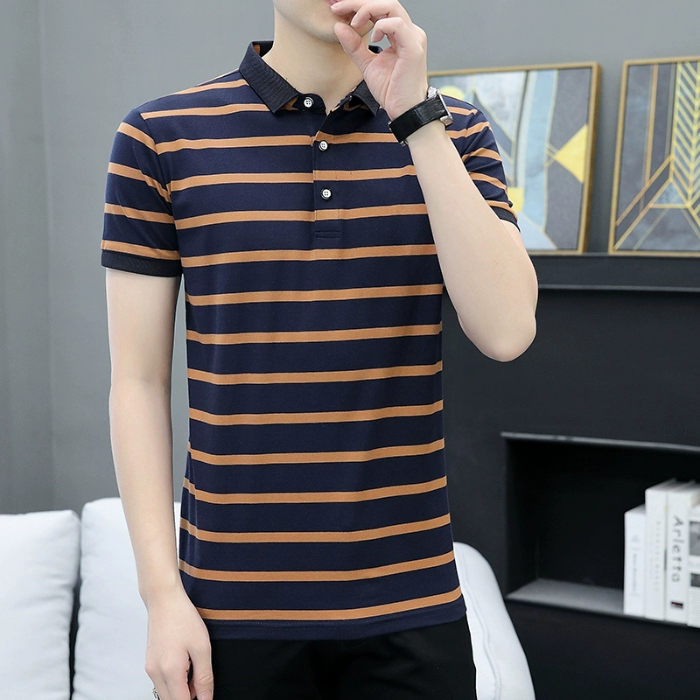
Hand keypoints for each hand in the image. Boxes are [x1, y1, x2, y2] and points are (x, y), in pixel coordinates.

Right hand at [145, 587, 214, 699]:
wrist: (164, 599)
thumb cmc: (182, 617)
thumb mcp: (202, 647)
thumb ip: (204, 677)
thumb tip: (206, 699)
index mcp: (169, 671)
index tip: (205, 692)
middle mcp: (155, 674)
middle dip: (188, 696)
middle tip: (201, 678)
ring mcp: (150, 668)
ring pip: (166, 693)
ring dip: (181, 688)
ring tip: (194, 665)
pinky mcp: (150, 663)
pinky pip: (162, 681)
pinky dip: (175, 679)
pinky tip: (185, 661)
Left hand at [330, 0, 428, 120]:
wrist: (404, 111)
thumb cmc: (392, 91)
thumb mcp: (367, 65)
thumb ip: (354, 47)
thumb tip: (338, 27)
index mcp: (399, 34)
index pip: (380, 10)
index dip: (358, 6)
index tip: (337, 9)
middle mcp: (408, 32)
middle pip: (385, 3)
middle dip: (359, 3)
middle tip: (338, 8)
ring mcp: (413, 38)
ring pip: (391, 7)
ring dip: (368, 10)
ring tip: (353, 22)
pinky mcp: (413, 48)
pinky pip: (396, 25)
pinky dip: (380, 26)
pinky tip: (372, 38)